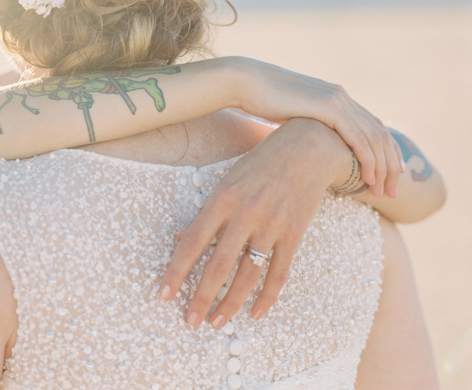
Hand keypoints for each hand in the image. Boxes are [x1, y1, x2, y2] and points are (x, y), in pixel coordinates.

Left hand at [159, 118, 352, 326]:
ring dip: (231, 303)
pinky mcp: (294, 234)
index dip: (176, 271)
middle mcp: (246, 214)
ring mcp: (272, 226)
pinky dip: (267, 296)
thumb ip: (206, 213)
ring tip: (217, 323)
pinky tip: (255, 314)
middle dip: (202, 297)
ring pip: (248, 274)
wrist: (308, 148)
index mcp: (223, 198)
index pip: (193, 242)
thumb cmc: (261, 163)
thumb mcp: (227, 180)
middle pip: (219, 265)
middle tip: (191, 321)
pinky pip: (279, 272)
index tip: (164, 295)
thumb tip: (181, 238)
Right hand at [229, 56, 404, 197]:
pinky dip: (368, 160)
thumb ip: (305, 127)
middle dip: (391, 165)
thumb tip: (304, 146)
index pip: (372, 126)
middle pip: (380, 134)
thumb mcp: (290, 115)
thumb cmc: (259, 101)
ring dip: (383, 167)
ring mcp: (337, 100)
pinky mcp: (328, 108)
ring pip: (374, 138)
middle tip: (394, 191)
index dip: (385, 152)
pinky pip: (358, 138)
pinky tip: (369, 178)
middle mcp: (342, 97)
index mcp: (335, 97)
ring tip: (384, 191)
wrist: (246, 82)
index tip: (389, 176)